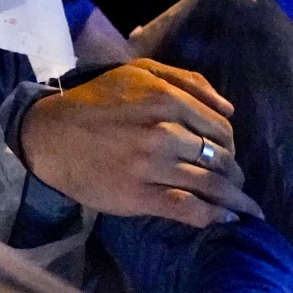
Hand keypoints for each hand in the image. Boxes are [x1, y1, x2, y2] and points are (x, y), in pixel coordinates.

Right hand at [20, 60, 258, 227]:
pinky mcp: (140, 195)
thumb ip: (187, 81)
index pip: (221, 126)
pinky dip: (213, 216)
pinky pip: (188, 208)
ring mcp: (152, 165)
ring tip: (243, 207)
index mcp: (166, 98)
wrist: (50, 136)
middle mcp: (164, 131)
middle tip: (237, 183)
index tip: (229, 154)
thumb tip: (230, 108)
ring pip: (210, 184)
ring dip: (234, 199)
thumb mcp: (137, 72)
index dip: (231, 143)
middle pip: (221, 157)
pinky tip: (226, 219)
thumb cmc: (95, 101)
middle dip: (235, 173)